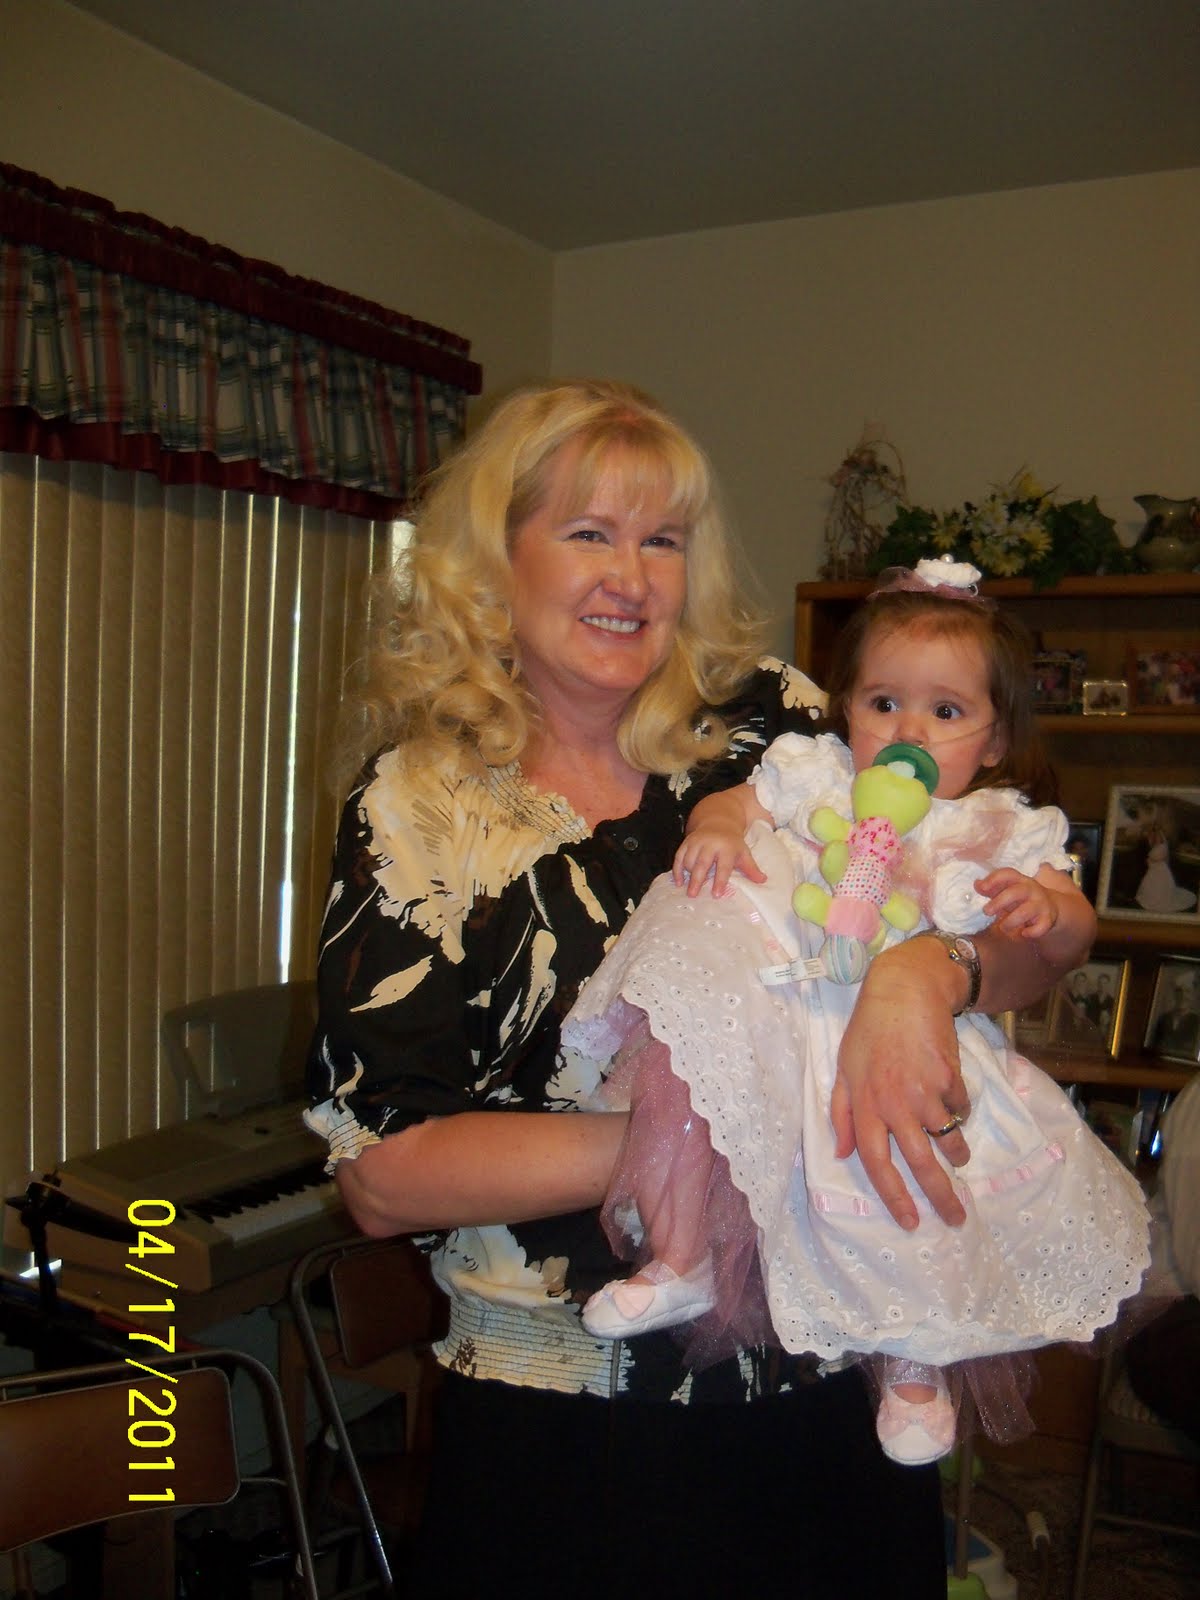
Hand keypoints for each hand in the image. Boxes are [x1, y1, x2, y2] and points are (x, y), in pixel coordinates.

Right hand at [673, 824, 765, 897]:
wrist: (718, 821)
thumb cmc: (731, 843)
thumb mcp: (743, 853)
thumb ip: (751, 868)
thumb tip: (763, 881)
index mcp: (726, 848)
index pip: (723, 866)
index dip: (720, 880)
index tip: (716, 894)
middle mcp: (710, 844)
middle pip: (702, 863)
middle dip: (697, 880)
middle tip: (693, 895)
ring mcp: (697, 842)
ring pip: (689, 860)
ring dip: (688, 875)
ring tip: (688, 889)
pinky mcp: (687, 842)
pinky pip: (679, 856)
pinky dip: (677, 869)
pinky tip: (678, 882)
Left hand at [830, 937, 971, 1230]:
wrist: (906, 991)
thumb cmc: (869, 1030)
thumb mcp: (844, 1070)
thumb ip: (841, 1114)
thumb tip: (842, 1154)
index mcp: (864, 1106)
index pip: (876, 1162)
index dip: (893, 1196)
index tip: (910, 1222)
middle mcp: (894, 1104)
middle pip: (920, 1163)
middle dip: (940, 1197)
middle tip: (956, 1219)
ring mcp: (924, 1091)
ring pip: (948, 1139)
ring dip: (957, 1154)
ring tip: (959, 1158)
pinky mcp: (950, 1077)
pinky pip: (960, 1108)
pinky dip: (959, 1109)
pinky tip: (950, 1093)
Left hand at [976, 868, 1057, 939]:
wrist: (1052, 906)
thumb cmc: (1022, 899)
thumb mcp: (1008, 891)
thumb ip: (992, 889)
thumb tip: (977, 885)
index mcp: (1020, 880)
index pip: (1008, 874)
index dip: (994, 879)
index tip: (981, 888)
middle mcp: (1031, 890)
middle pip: (1015, 892)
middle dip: (999, 902)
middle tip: (986, 911)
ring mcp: (1041, 904)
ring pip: (1025, 911)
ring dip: (1011, 921)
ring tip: (1003, 927)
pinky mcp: (1048, 919)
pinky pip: (1041, 926)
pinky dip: (1032, 932)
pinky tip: (1024, 934)